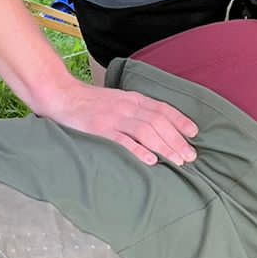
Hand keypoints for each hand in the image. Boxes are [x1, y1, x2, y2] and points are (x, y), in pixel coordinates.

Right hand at [35, 79, 198, 166]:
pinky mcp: (100, 130)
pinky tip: (150, 161)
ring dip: (165, 147)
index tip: (194, 133)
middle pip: (159, 123)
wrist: (62, 96)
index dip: (180, 121)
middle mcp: (127, 107)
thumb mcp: (118, 100)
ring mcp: (114, 118)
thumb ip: (135, 109)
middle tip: (190, 157)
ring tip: (178, 161)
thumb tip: (156, 124)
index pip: (162, 109)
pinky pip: (122, 140)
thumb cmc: (90, 101)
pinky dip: (138, 150)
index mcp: (133, 99)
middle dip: (177, 140)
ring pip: (146, 132)